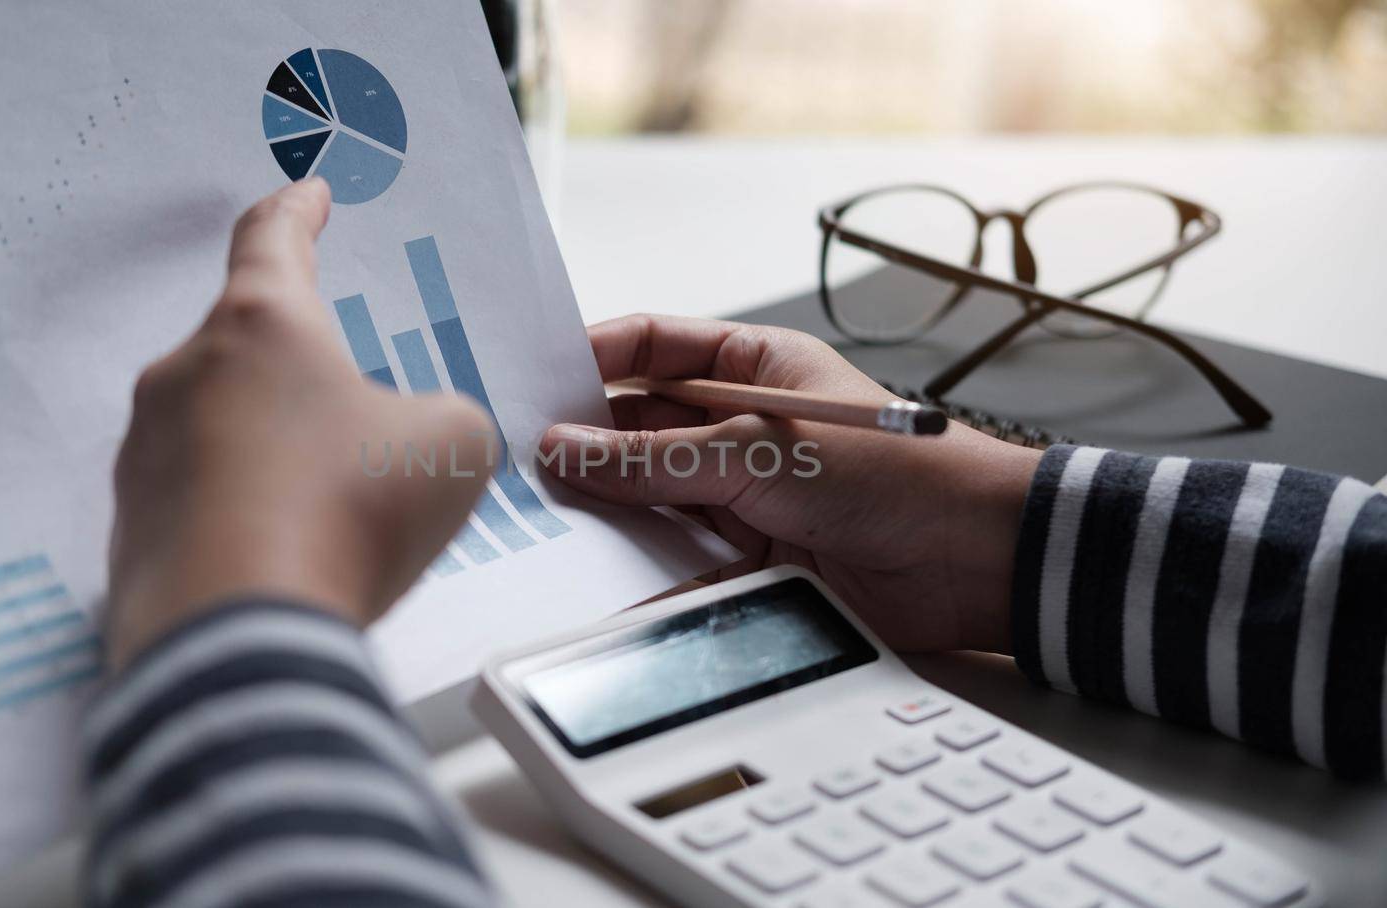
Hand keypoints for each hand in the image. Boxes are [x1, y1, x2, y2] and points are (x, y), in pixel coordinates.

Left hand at [106, 180, 492, 667]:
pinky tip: (286, 561)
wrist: (241, 640)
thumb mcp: (452, 445)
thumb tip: (410, 434)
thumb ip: (441, 415)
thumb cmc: (349, 515)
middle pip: (248, 346)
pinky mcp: (128, 527)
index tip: (309, 194)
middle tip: (355, 419)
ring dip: (272, 451)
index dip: (299, 211)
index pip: (272, 239)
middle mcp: (185, 373)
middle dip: (301, 374)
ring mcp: (144, 451)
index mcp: (262, 326)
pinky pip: (197, 499)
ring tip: (328, 514)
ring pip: (220, 427)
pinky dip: (242, 514)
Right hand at [541, 314, 1040, 653]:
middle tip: (518, 460)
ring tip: (538, 515)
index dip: (590, 357)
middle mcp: (734, 423)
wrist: (970, 562)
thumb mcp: (762, 451)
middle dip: (582, 441)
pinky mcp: (742, 553)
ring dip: (601, 503)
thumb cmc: (895, 475)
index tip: (532, 379)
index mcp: (749, 366)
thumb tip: (567, 450)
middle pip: (636, 423)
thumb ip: (658, 457)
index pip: (651, 346)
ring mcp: (736, 489)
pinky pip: (669, 548)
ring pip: (645, 490)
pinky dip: (633, 557)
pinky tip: (592, 565)